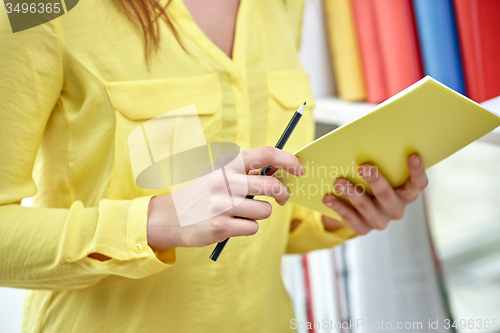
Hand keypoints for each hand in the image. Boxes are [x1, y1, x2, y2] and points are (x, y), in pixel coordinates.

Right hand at [147, 147, 303, 250]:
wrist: (170, 217)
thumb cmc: (202, 194)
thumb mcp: (219, 175)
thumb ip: (246, 172)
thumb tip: (280, 172)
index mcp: (227, 165)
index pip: (265, 154)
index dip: (288, 160)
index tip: (299, 169)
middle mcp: (225, 182)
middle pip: (272, 186)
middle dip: (283, 194)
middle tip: (282, 198)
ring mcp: (222, 205)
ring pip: (265, 211)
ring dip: (261, 214)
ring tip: (243, 213)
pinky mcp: (220, 227)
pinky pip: (253, 228)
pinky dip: (248, 227)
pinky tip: (232, 224)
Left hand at [321, 154, 427, 234]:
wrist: (355, 211)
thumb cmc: (370, 184)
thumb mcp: (377, 175)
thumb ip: (377, 164)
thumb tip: (361, 144)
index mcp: (406, 194)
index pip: (418, 185)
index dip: (417, 172)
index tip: (412, 155)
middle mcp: (395, 209)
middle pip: (387, 195)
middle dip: (376, 180)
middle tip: (364, 166)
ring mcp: (380, 221)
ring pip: (365, 206)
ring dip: (352, 193)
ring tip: (339, 182)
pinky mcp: (363, 228)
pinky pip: (349, 217)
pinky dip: (338, 206)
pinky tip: (328, 198)